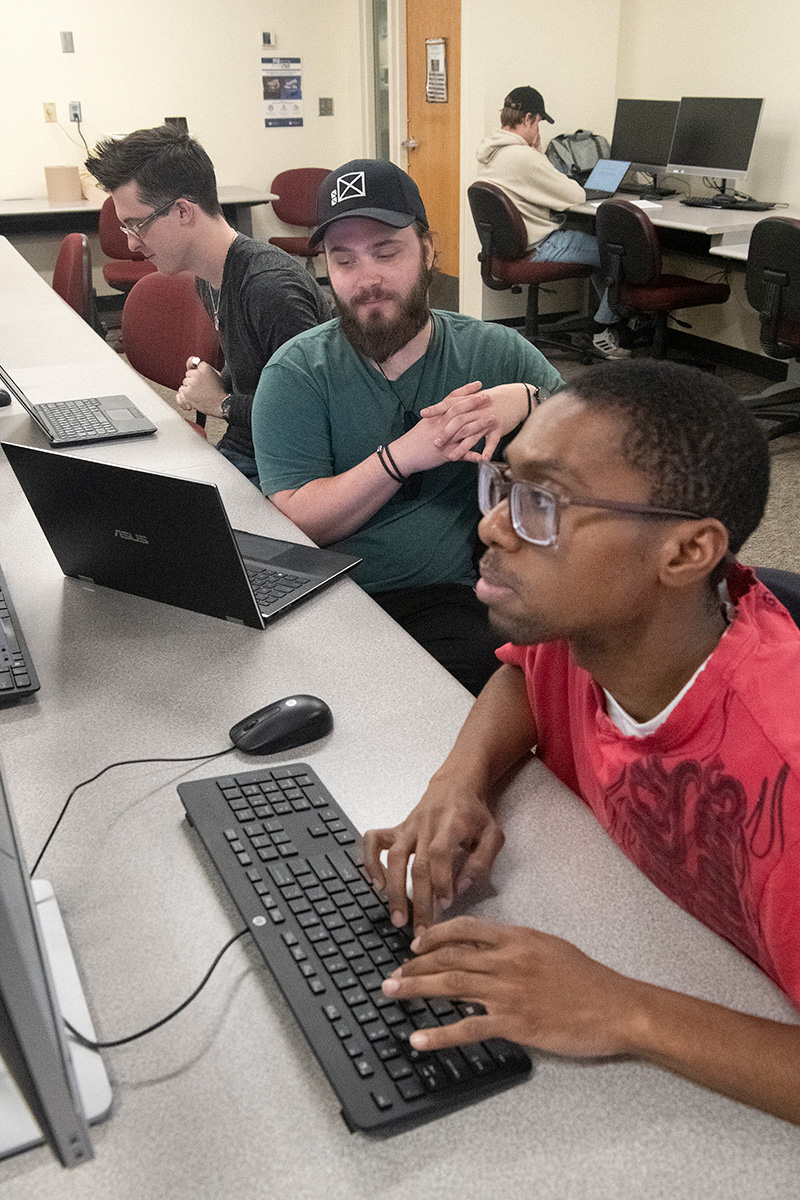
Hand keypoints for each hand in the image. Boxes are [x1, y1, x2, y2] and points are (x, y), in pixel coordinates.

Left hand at [175, 357, 226, 418]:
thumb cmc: (219, 391)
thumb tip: (192, 361)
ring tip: (199, 394)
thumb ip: (204, 367)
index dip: (198, 374)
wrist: (220, 404)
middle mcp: (197, 374)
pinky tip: (193, 399)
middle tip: (201, 388)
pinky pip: (181, 392)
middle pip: (188, 374)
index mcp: (205, 368)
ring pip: (184, 383)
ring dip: (189, 389)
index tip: (202, 380)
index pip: (194, 364)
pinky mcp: (187, 392)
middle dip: (193, 381)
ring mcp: (191, 383)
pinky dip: (185, 397)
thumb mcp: (216, 374)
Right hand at [363, 780, 503, 932]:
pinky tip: (376, 884)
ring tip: (397, 917)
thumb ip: (481, 861)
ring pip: (394, 857)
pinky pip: (374, 841)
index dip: (441, 880)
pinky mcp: (397, 828)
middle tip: (420, 929)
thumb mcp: (493, 833)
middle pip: (417, 864)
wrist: (456, 783)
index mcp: (452, 823)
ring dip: (394, 890)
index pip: (439, 852)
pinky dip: (371, 862)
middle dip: (418, 900)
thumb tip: (461, 888)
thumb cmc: (475, 812)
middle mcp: (426, 824)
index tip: (445, 904)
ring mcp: (408, 827)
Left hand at [382, 915, 644, 1057]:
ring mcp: (508, 991)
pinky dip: (440, 1035)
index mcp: (517, 937)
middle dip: (414, 965)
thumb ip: (517, 945)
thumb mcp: (550, 947)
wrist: (616, 1006)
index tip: (416, 945)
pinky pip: (468, 1028)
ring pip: (451, 985)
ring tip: (391, 993)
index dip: (435, 935)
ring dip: (416, 989)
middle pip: (449, 957)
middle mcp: (507, 959)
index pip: (465, 929)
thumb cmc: (588, 979)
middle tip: (391, 975)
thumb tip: (489, 948)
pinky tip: (419, 1040)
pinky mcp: (514, 1023)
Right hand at [390, 381, 495, 472]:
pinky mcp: (444, 455)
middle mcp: (440, 426)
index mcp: (435, 417)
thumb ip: (438, 416)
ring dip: (478, 424)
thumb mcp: (426, 424)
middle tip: (488, 396)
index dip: (466, 391)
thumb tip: (448, 409)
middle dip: (475, 402)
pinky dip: (472, 456)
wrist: (402, 455)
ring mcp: (443, 440)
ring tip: (492, 419)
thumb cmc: (414, 440)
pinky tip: (483, 456)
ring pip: (463, 430)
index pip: (452, 400)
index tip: (479, 384)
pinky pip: (460, 454)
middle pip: (459, 410)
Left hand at [420, 382, 529, 462]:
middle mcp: (478, 410)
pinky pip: (493, 441)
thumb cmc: (495, 400)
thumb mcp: (477, 399)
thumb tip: (445, 409)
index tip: (422, 414)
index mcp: (470, 402)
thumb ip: (462, 404)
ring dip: (462, 447)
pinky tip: (482, 459)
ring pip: (473, 434)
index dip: (436, 409)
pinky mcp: (499, 428)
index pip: (450, 404)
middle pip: (459, 422)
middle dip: (447, 433)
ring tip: (452, 457)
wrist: (517, 398)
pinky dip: (488, 450)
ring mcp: (488, 419)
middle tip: (436, 443)